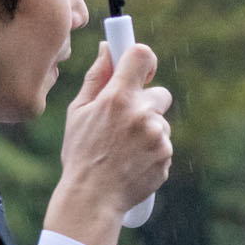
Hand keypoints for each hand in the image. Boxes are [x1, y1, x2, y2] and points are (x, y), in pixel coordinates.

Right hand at [46, 42, 172, 244]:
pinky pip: (165, 144)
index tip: (142, 71)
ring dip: (149, 131)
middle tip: (124, 124)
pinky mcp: (166, 154)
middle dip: (146, 105)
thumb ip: (96, 77)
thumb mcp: (78, 113)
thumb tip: (108, 47)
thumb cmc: (81, 153)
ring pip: (162, 122)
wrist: (93, 197)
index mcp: (117, 98)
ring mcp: (157, 135)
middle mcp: (141, 113)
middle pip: (159, 94)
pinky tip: (134, 162)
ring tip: (124, 150)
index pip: (141, 55)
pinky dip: (153, 151)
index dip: (144, 60)